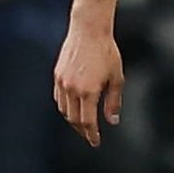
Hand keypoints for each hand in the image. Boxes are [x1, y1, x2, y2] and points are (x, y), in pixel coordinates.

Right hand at [52, 19, 124, 144]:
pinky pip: (58, 99)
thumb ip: (114, 101)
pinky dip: (65, 108)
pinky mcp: (56, 76)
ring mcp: (62, 83)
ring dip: (73, 120)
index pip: (88, 122)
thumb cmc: (107, 51)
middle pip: (74, 119)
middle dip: (82, 131)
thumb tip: (112, 121)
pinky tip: (72, 108)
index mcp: (88, 91)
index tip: (95, 142)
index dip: (91, 135)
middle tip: (90, 136)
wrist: (89, 30)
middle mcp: (72, 89)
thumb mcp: (117, 77)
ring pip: (64, 110)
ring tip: (82, 124)